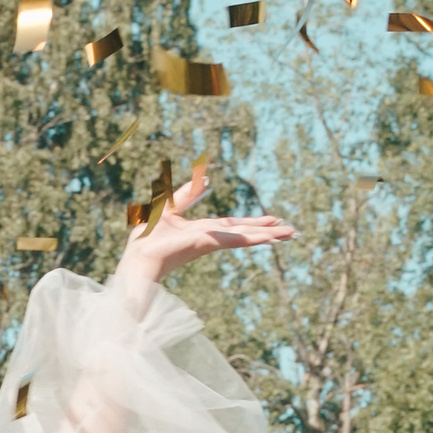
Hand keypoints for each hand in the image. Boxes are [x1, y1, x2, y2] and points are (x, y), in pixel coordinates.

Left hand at [115, 164, 294, 307]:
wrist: (139, 256)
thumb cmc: (148, 238)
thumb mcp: (169, 207)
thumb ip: (187, 193)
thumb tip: (205, 176)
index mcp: (204, 230)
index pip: (234, 226)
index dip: (253, 223)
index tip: (272, 221)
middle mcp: (212, 237)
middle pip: (245, 232)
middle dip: (268, 231)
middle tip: (292, 231)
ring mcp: (211, 241)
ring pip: (245, 237)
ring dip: (268, 235)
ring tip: (290, 234)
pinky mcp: (207, 243)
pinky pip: (234, 240)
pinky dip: (252, 238)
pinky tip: (269, 237)